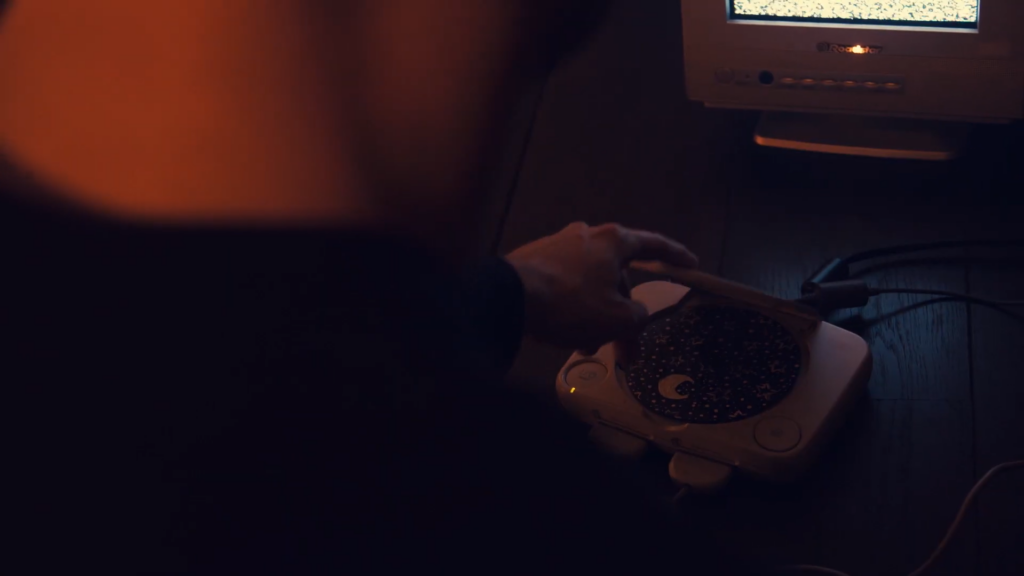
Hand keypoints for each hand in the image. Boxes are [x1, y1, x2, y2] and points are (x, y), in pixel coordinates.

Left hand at [505, 222, 697, 353]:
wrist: (507, 297)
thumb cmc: (571, 303)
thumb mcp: (617, 319)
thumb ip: (638, 316)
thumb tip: (635, 313)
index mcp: (614, 241)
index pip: (654, 246)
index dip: (676, 256)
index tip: (691, 264)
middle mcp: (587, 236)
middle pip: (617, 277)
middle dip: (623, 316)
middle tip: (627, 352)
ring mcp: (558, 246)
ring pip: (590, 286)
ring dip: (596, 318)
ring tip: (588, 349)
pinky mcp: (535, 261)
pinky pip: (566, 287)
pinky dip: (573, 310)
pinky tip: (566, 336)